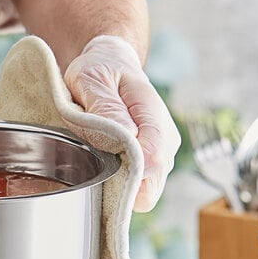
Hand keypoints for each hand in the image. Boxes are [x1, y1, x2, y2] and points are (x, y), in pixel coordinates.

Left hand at [64, 35, 180, 211]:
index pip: (152, 159)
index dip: (127, 172)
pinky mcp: (152, 165)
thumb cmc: (99, 71)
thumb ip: (106, 107)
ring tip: (100, 158)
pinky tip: (106, 165)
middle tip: (95, 162)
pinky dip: (121, 184)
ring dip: (120, 185)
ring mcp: (162, 155)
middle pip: (150, 186)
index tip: (102, 164)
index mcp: (153, 115)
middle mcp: (166, 140)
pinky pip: (139, 190)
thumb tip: (127, 134)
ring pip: (145, 192)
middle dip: (121, 185)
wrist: (111, 66)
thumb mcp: (91, 79)